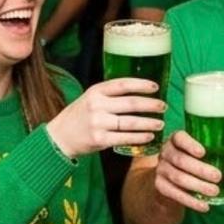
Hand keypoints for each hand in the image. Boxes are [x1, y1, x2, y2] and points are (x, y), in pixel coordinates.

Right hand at [46, 78, 165, 157]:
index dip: (141, 84)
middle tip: (163, 106)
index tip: (156, 87)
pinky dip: (139, 137)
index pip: (123, 84)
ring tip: (160, 123)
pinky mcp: (99, 139)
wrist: (59, 137)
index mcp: (96, 91)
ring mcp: (98, 123)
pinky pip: (124, 138)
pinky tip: (149, 136)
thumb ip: (109, 95)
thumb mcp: (90, 98)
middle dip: (150, 105)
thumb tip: (139, 93)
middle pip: (130, 103)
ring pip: (130, 122)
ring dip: (149, 123)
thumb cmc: (79, 116)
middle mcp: (97, 105)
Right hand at [151, 130, 223, 213]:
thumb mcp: (202, 153)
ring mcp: (161, 170)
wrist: (168, 180)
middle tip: (218, 177)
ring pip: (178, 178)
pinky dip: (190, 201)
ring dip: (197, 186)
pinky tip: (204, 206)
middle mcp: (166, 153)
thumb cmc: (191, 161)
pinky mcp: (160, 186)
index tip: (203, 152)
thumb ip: (222, 149)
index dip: (190, 144)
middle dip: (200, 169)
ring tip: (214, 191)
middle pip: (181, 160)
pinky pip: (175, 194)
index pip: (179, 138)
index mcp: (176, 141)